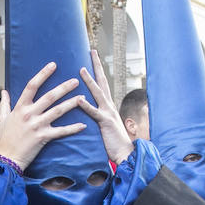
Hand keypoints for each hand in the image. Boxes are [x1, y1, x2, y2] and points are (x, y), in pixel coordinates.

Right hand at [0, 62, 85, 169]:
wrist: (7, 158)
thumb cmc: (6, 139)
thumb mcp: (3, 119)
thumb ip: (5, 104)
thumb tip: (3, 91)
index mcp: (20, 107)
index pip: (32, 86)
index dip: (43, 74)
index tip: (53, 65)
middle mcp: (29, 114)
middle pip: (49, 97)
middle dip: (63, 88)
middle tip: (76, 80)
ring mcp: (37, 125)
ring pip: (57, 111)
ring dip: (71, 104)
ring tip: (82, 97)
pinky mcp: (43, 137)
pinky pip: (60, 131)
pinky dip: (72, 128)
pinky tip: (83, 125)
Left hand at [78, 49, 134, 163]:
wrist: (126, 153)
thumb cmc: (113, 142)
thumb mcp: (105, 125)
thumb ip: (98, 115)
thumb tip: (89, 108)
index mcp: (108, 105)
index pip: (102, 84)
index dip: (97, 70)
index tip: (92, 57)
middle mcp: (109, 105)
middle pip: (102, 82)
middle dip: (97, 66)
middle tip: (92, 51)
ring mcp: (108, 113)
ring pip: (98, 93)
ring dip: (90, 81)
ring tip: (81, 70)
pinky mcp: (105, 123)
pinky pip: (95, 113)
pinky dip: (86, 106)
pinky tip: (79, 99)